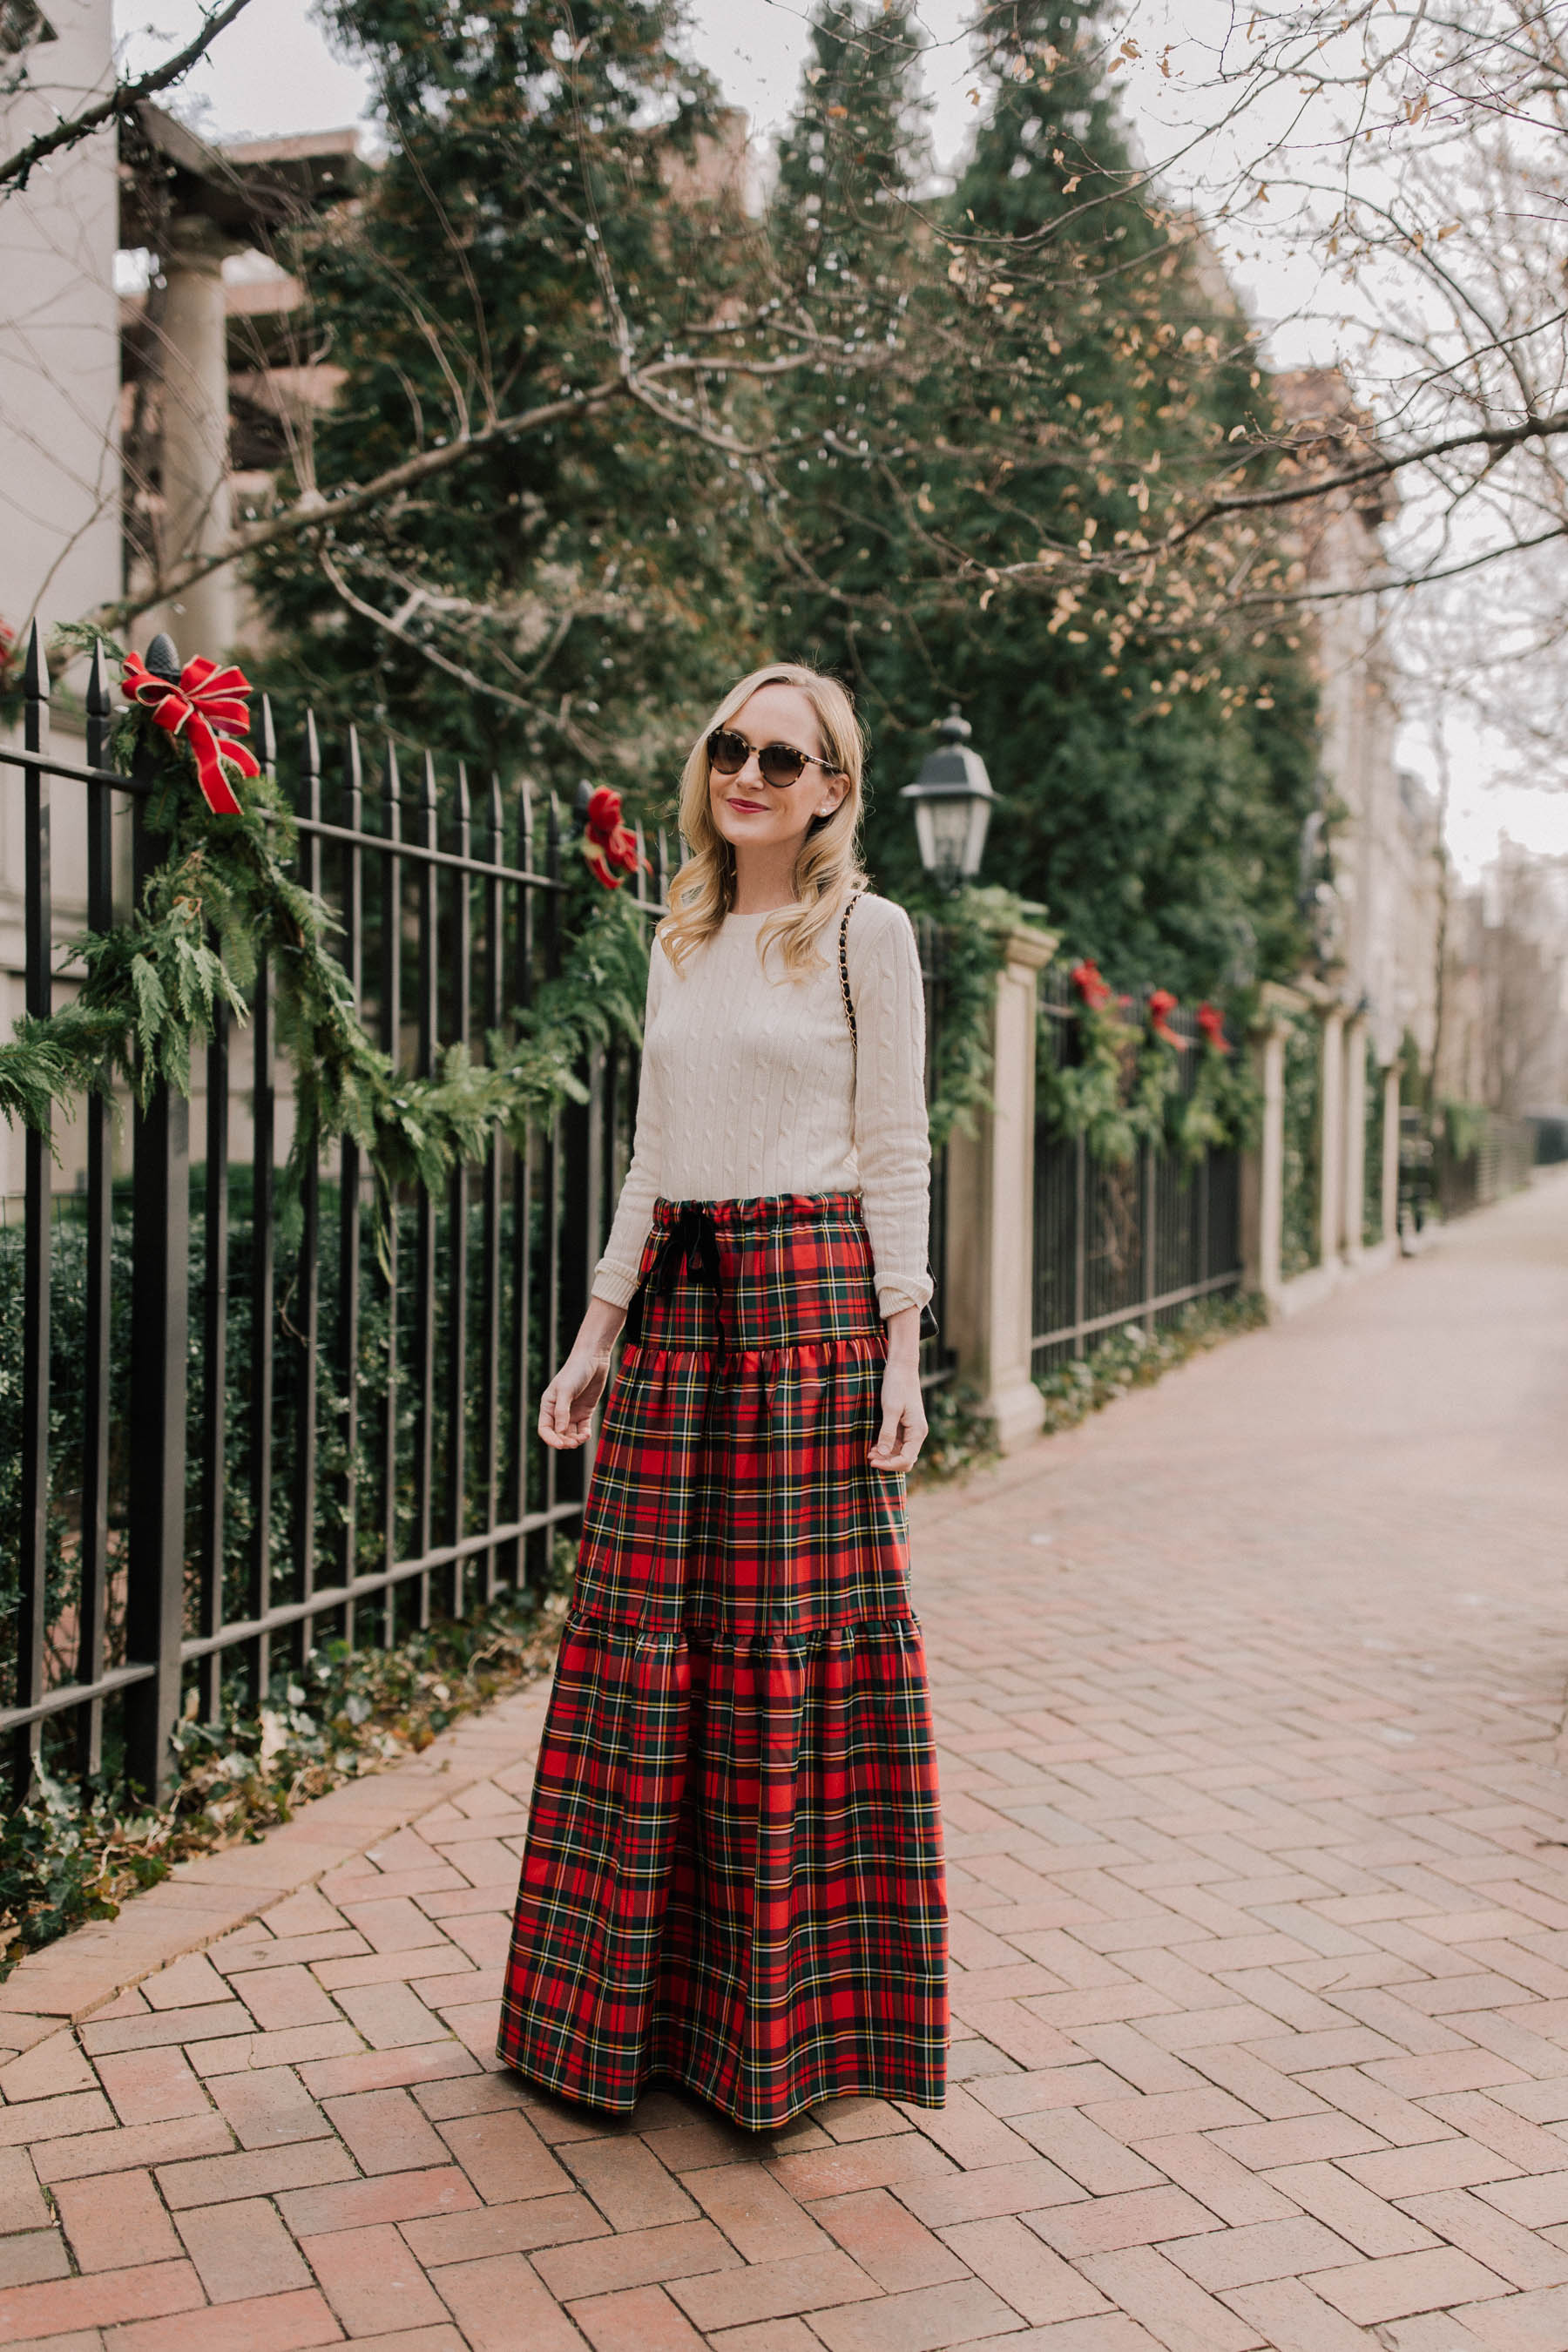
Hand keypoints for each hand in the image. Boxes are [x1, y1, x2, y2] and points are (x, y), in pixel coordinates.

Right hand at [538, 1297, 623, 1448]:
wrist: (593, 1359)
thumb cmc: (575, 1372)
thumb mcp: (566, 1391)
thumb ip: (562, 1411)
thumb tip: (560, 1432)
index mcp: (548, 1405)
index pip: (545, 1429)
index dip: (551, 1439)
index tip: (561, 1445)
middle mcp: (558, 1411)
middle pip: (558, 1434)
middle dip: (565, 1441)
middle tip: (574, 1442)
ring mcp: (572, 1412)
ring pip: (570, 1434)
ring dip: (575, 1440)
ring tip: (582, 1437)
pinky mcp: (585, 1412)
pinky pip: (582, 1428)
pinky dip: (584, 1434)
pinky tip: (587, 1433)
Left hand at [870, 1327, 926, 1473]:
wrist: (902, 1368)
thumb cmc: (897, 1386)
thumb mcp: (891, 1409)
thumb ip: (888, 1433)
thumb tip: (883, 1454)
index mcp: (917, 1431)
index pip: (906, 1459)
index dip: (889, 1464)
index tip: (871, 1460)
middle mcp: (918, 1433)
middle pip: (906, 1460)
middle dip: (888, 1462)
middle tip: (869, 1457)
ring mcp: (912, 1430)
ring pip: (901, 1453)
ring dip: (886, 1456)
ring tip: (869, 1452)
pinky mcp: (905, 1426)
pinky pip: (898, 1444)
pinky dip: (887, 1448)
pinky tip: (874, 1446)